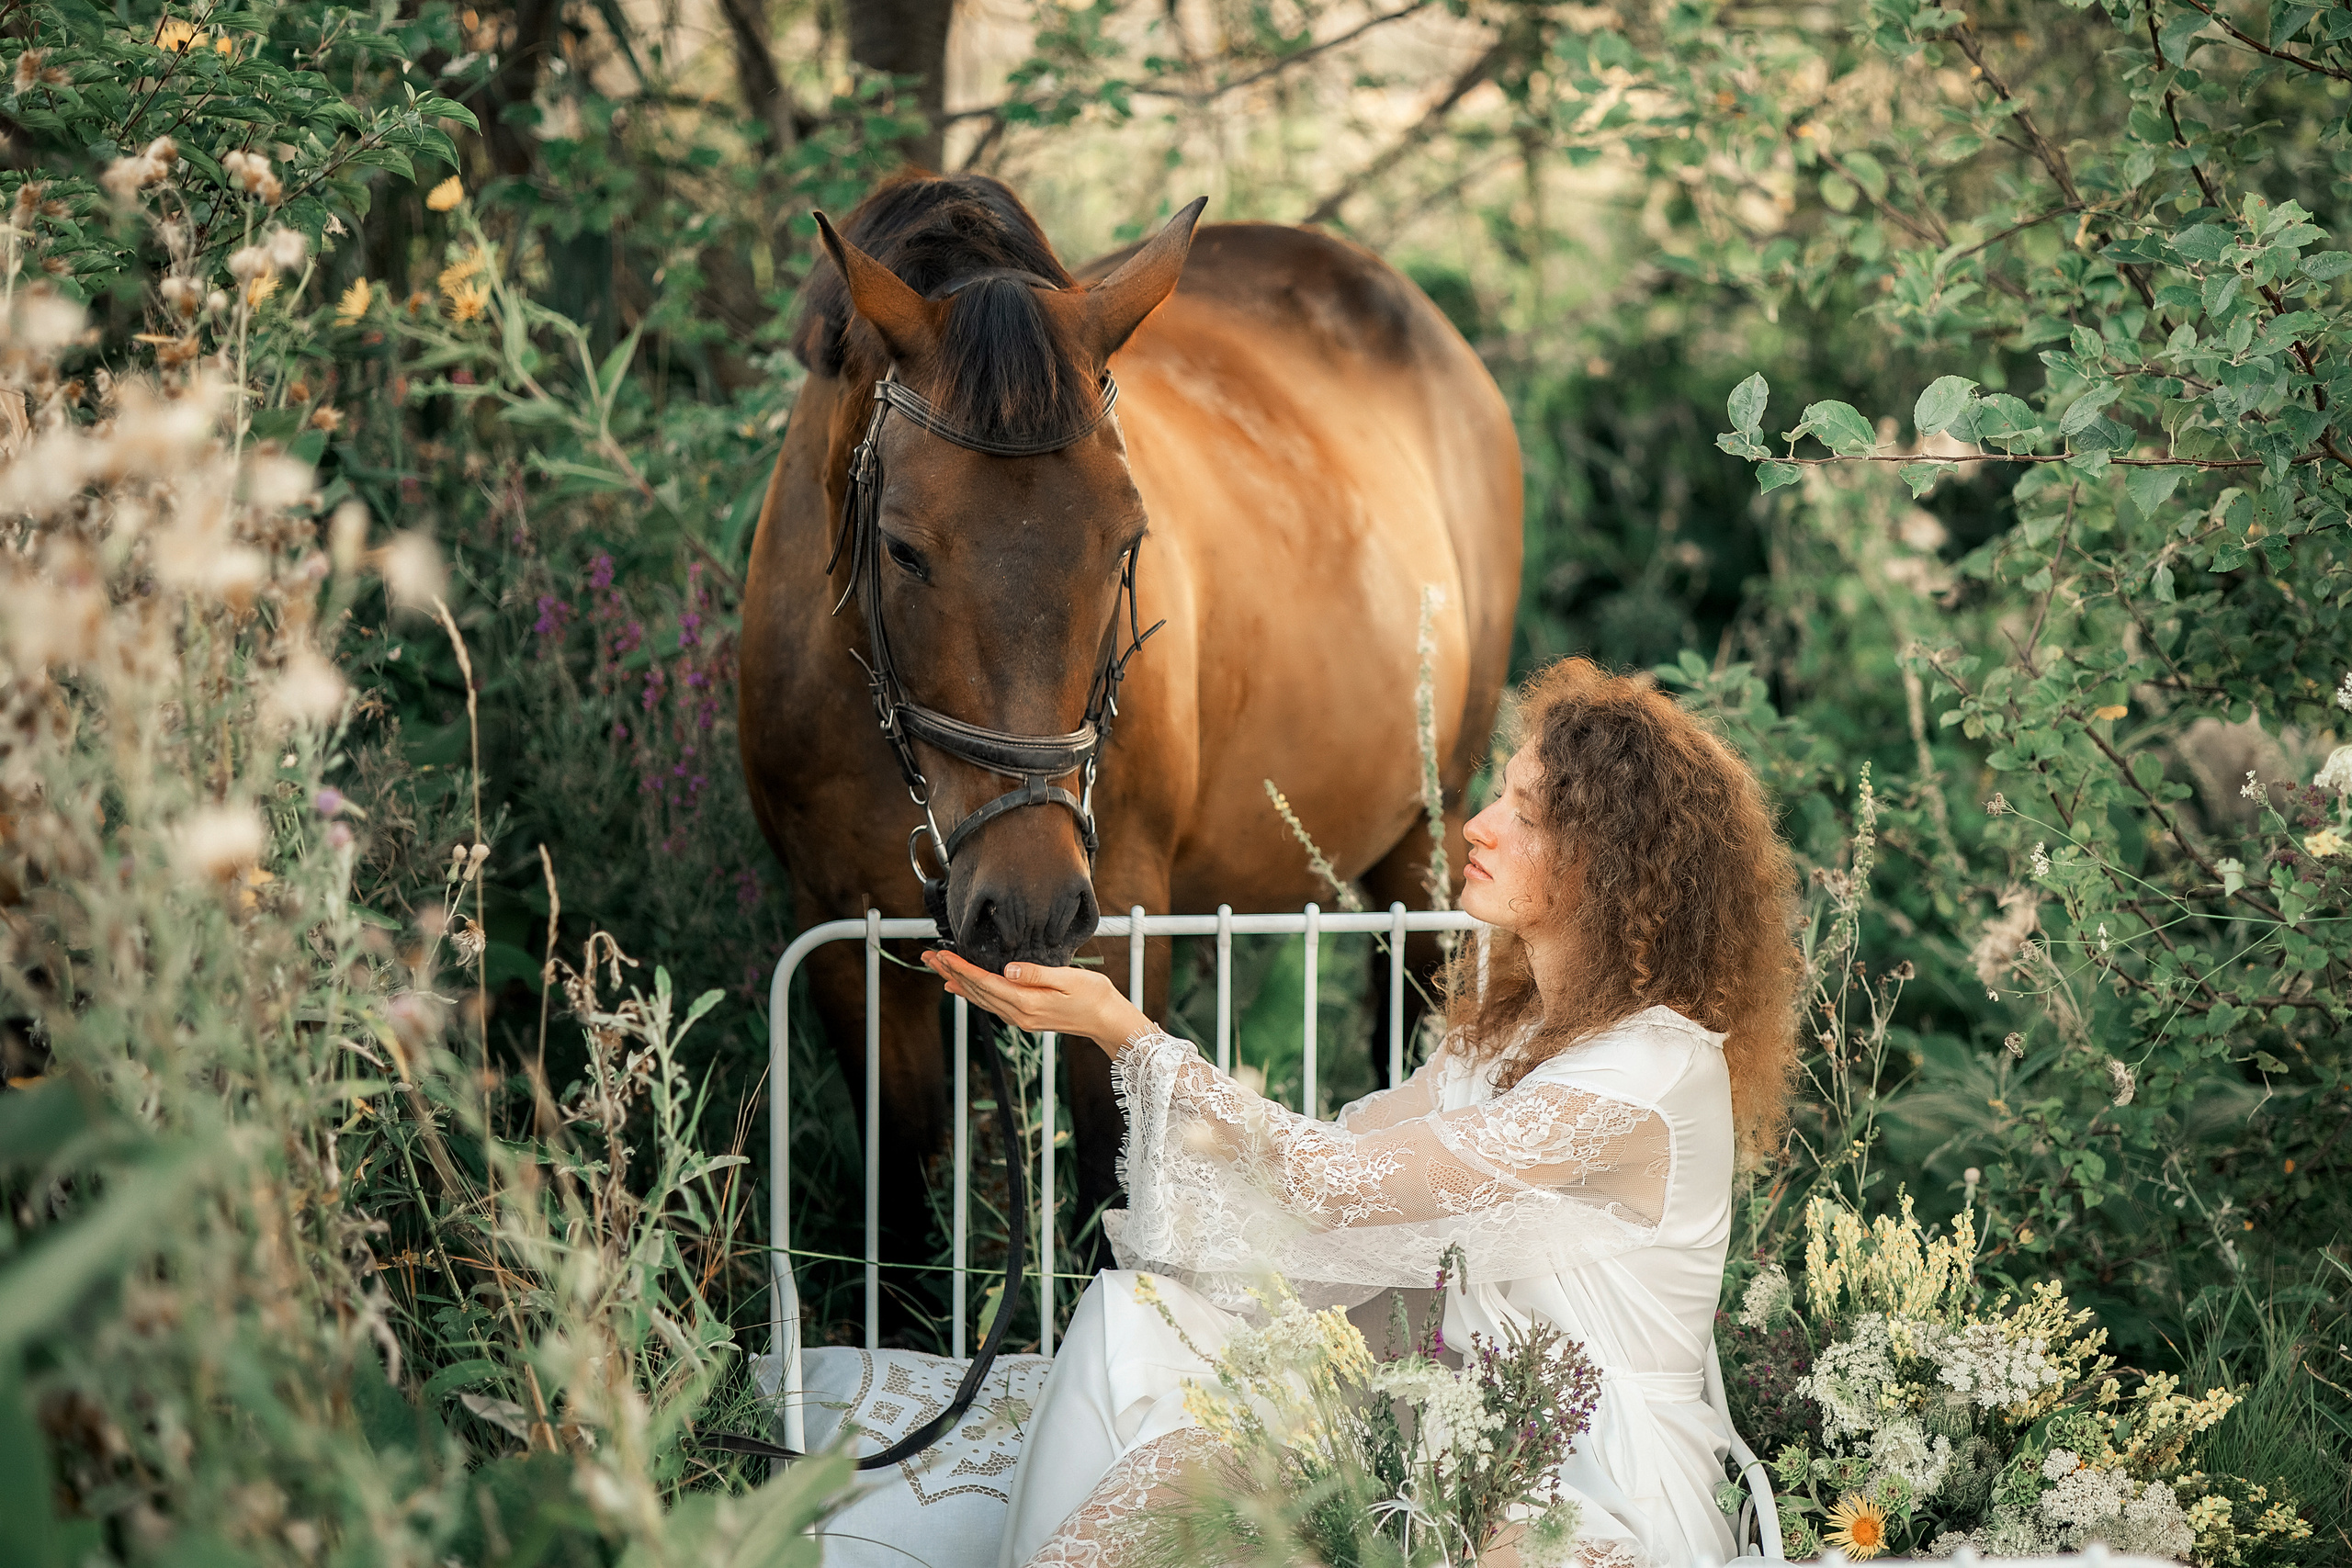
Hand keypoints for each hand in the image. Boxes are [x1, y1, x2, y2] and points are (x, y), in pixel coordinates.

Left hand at [921, 949, 1153, 1052]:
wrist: (1107, 1020)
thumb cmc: (1094, 995)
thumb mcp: (1069, 979)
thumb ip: (1037, 974)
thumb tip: (1009, 969)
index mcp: (1027, 1003)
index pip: (985, 983)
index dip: (961, 968)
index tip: (942, 954)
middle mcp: (1019, 1014)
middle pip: (976, 992)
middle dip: (950, 973)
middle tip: (928, 957)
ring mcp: (1020, 1018)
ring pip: (980, 999)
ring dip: (957, 982)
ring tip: (938, 969)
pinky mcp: (1025, 1017)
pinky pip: (990, 1004)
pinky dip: (972, 993)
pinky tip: (961, 988)